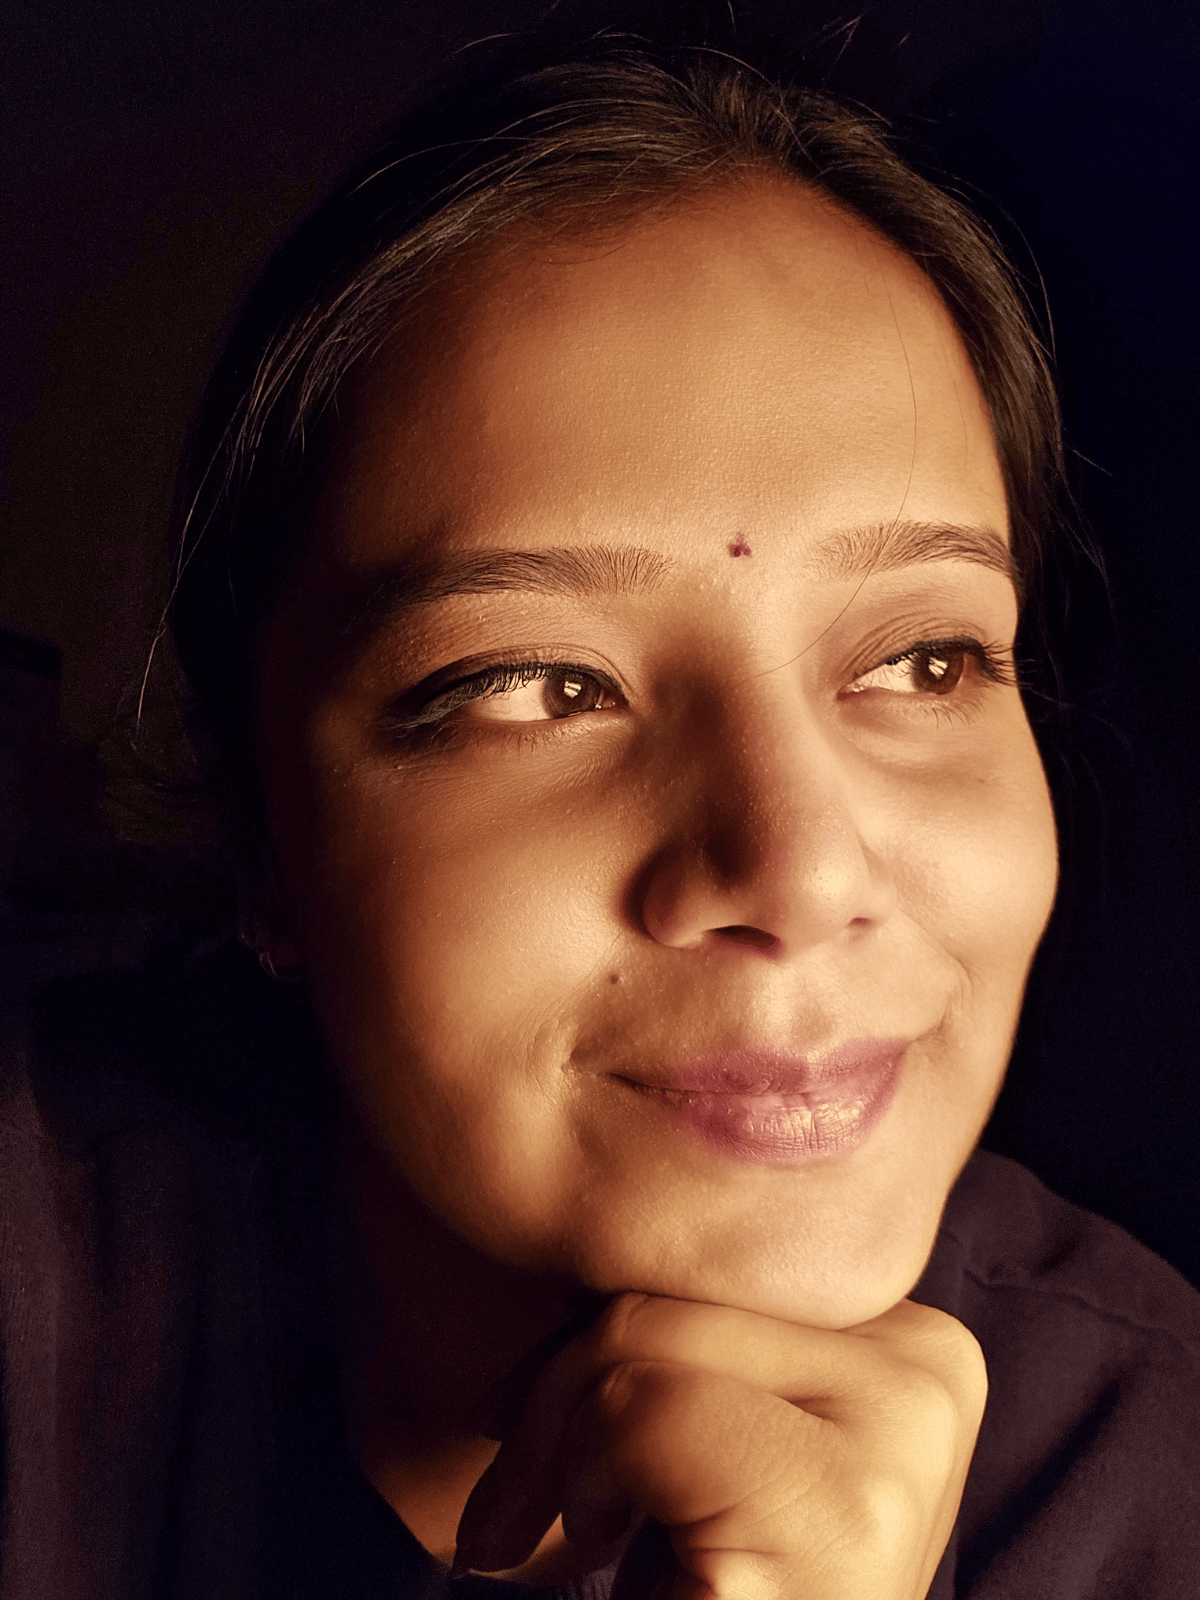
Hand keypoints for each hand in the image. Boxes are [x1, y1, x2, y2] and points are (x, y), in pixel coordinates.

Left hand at [452, 1293, 987, 1599]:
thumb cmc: (732, 1591)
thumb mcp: (714, 1447)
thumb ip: (682, 1344)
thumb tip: (568, 1250)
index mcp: (916, 1340)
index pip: (714, 1265)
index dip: (598, 1339)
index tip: (525, 1426)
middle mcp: (930, 1366)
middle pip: (678, 1288)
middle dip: (556, 1387)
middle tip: (502, 1507)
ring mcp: (900, 1430)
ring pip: (643, 1335)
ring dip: (555, 1442)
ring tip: (563, 1536)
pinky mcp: (840, 1505)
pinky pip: (641, 1412)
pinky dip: (583, 1478)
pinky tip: (611, 1556)